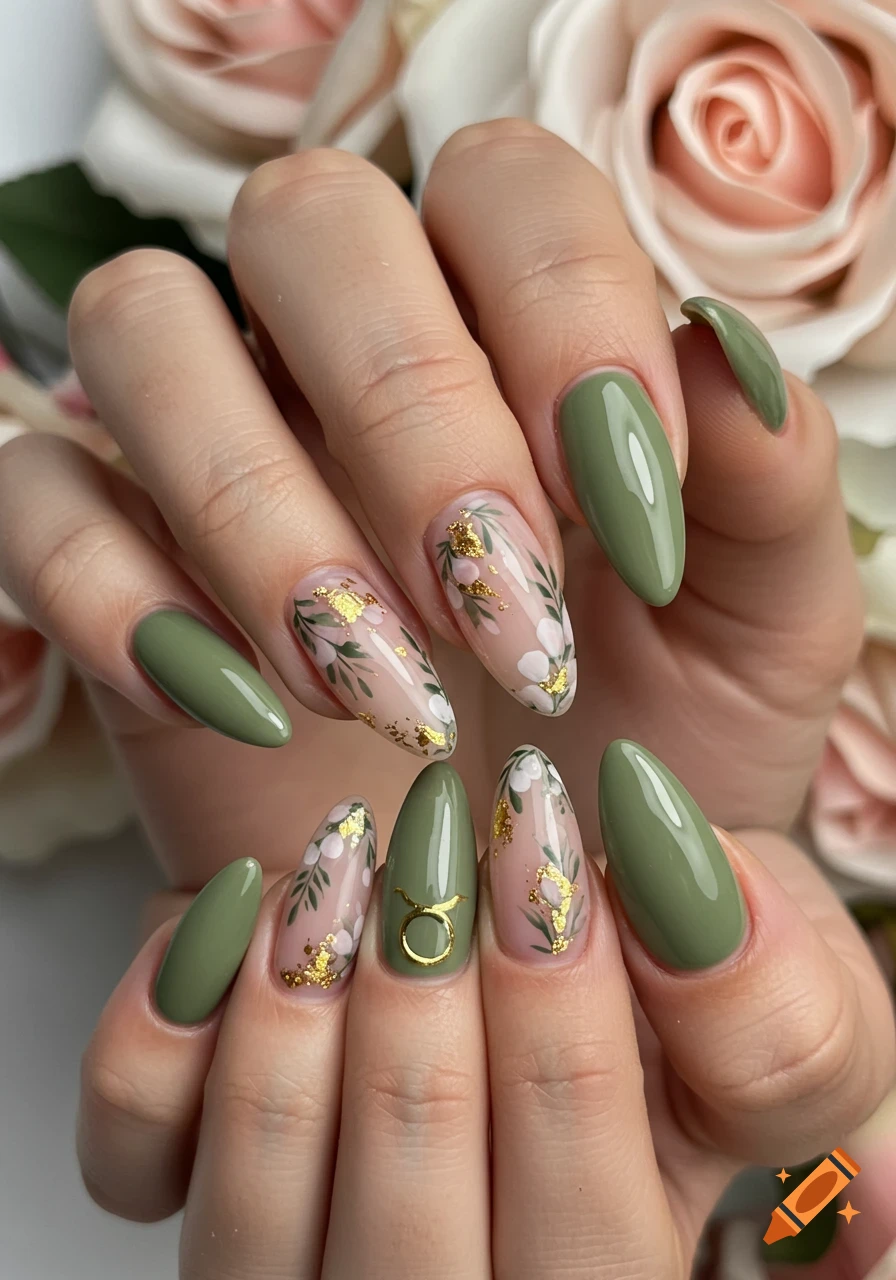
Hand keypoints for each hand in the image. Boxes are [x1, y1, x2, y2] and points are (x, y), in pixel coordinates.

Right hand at [0, 121, 861, 890]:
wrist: (534, 904)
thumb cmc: (654, 745)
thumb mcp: (762, 626)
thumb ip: (768, 480)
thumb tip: (719, 351)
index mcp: (516, 324)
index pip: (507, 189)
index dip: (567, 316)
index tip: (626, 505)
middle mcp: (346, 350)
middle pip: (309, 221)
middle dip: (410, 412)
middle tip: (501, 615)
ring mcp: (211, 440)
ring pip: (144, 327)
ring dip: (259, 510)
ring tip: (379, 692)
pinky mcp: (108, 558)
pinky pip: (35, 498)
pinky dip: (119, 599)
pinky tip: (241, 712)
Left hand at [77, 748, 894, 1276]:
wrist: (514, 905)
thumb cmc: (647, 946)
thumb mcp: (781, 983)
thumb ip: (773, 1006)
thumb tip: (685, 918)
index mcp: (605, 1275)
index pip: (581, 1253)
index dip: (567, 1034)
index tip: (551, 839)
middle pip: (411, 1245)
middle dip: (430, 1008)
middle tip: (445, 834)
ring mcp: (297, 1249)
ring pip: (257, 1229)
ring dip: (304, 1017)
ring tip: (352, 861)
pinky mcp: (181, 1165)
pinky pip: (133, 1151)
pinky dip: (167, 1024)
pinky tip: (247, 905)